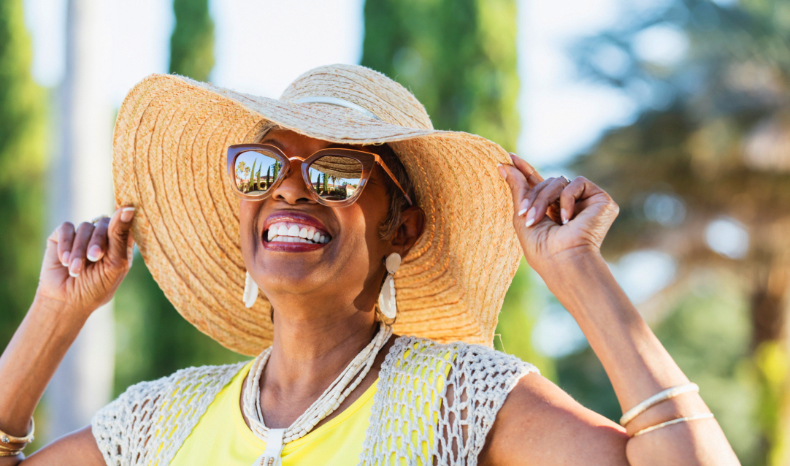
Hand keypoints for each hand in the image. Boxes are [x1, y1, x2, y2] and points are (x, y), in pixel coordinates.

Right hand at [36, 207, 135, 317]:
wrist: (66, 301)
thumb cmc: (96, 287)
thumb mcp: (115, 263)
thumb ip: (120, 235)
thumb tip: (129, 207)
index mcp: (121, 243)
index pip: (127, 223)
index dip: (125, 220)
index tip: (126, 215)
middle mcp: (103, 236)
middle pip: (105, 223)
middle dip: (98, 242)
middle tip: (94, 258)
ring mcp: (83, 235)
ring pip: (84, 227)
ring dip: (79, 250)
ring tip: (75, 270)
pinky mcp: (62, 236)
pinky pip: (66, 228)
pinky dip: (65, 244)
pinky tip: (64, 261)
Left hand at [498, 154, 618, 276]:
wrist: (563, 262)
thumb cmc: (541, 249)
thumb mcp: (522, 216)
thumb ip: (517, 189)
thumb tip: (504, 164)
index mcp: (553, 211)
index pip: (539, 184)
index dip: (525, 170)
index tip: (510, 157)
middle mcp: (570, 205)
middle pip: (546, 182)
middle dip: (532, 196)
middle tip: (524, 214)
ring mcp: (586, 202)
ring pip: (558, 181)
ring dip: (543, 199)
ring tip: (537, 219)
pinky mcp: (601, 200)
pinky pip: (577, 183)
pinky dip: (567, 199)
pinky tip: (568, 220)